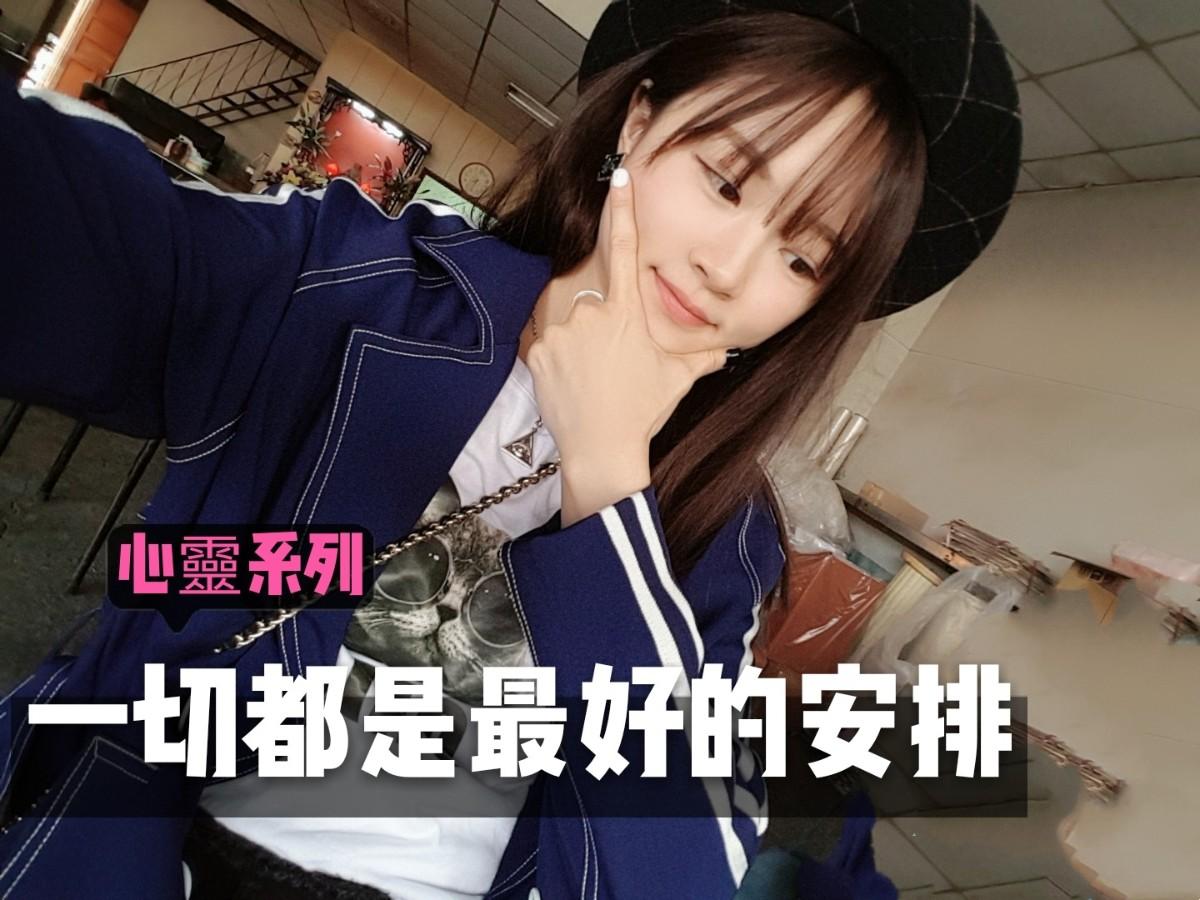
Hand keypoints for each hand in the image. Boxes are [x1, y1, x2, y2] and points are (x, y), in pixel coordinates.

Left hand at [526, 168, 727, 473]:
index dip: (623, 210)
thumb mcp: (679, 378)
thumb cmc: (642, 411)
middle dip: (597, 321)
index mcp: (626, 312)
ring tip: (590, 376)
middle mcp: (590, 314)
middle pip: (589, 295)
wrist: (602, 450)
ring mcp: (559, 332)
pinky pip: (542, 339)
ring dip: (575, 337)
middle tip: (607, 363)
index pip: (624, 249)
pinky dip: (555, 354)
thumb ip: (702, 355)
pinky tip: (570, 381)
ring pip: (564, 318)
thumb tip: (726, 348)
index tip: (620, 176)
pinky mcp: (536, 352)